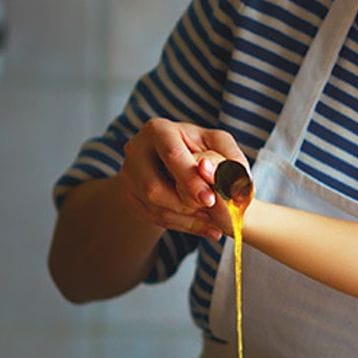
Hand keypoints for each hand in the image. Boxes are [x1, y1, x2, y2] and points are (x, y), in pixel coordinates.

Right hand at [117, 118, 246, 239]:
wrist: (183, 167)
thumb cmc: (206, 151)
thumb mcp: (222, 146)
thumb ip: (228, 158)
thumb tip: (213, 173)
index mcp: (159, 130)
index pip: (172, 155)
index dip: (190, 180)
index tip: (210, 199)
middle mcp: (136, 149)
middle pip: (154, 187)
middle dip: (187, 204)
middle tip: (213, 213)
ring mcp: (128, 175)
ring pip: (154, 207)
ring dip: (187, 218)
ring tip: (214, 222)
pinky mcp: (129, 196)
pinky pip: (153, 218)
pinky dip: (182, 225)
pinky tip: (205, 227)